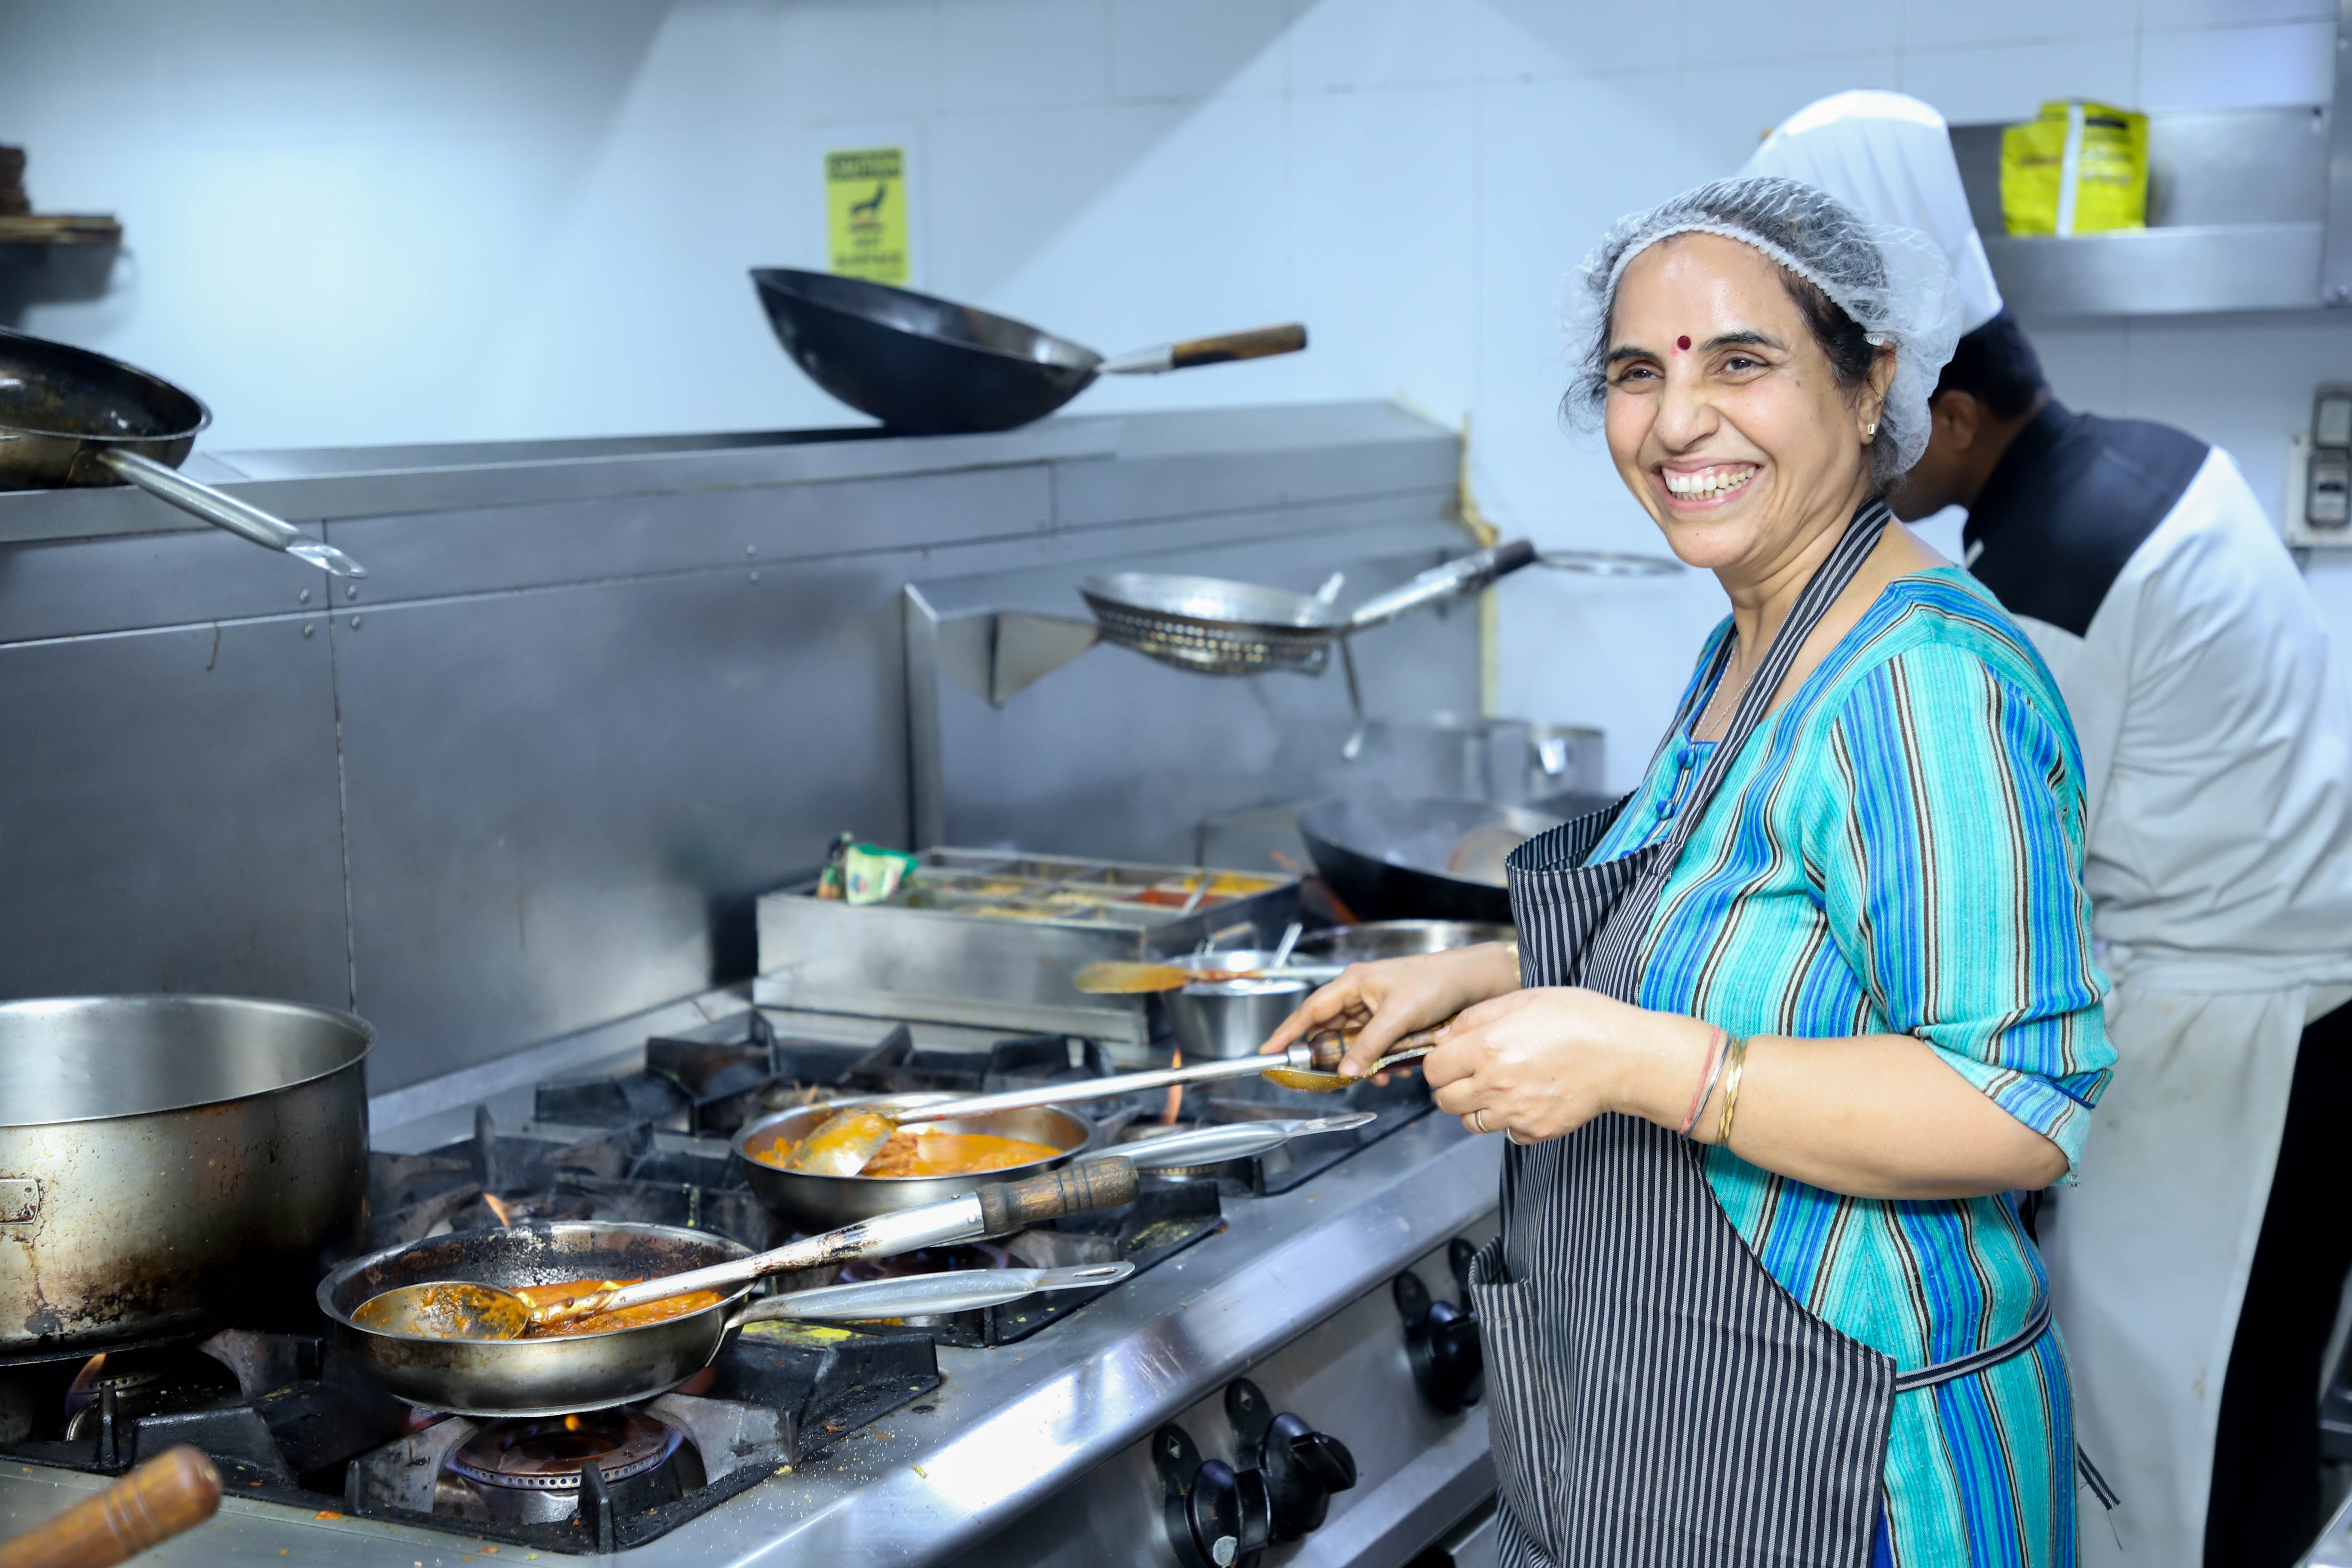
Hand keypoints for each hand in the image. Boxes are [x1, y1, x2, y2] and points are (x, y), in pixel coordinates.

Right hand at [1258, 944, 1519, 1075]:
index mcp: (1353, 983)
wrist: (1475, 983)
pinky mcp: (1394, 1021)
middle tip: (1338, 1077)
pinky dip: (1386, 1060)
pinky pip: (1378, 1047)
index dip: (1288, 1033)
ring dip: (1367, 1063)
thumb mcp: (1397, 1017)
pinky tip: (1401, 1067)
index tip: (1268, 1052)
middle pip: (1332, 1032)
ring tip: (1384, 1073)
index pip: (1310, 1011)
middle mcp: (1361, 995)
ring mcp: (1377, 1009)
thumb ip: (1368, 1045)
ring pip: (1357, 1044)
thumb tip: (1344, 1071)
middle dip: (1337, 1057)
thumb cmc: (1436, 983)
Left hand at [1422, 987, 1710, 1143]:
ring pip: (1470, 1122)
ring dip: (1476, 1106)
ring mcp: (1516, 1113)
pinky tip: (1526, 1100)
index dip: (1440, 1061)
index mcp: (1487, 1048)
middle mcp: (1496, 1085)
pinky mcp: (1537, 1131)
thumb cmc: (1580, 1019)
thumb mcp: (1523, 999)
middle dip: (1452, 1086)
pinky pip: (1506, 1134)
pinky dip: (1509, 1122)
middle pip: (1444, 1100)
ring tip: (1500, 1086)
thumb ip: (1477, 1018)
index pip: (1433, 1069)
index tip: (1453, 1056)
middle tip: (1472, 1072)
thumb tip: (1446, 1037)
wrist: (1624, 1055)